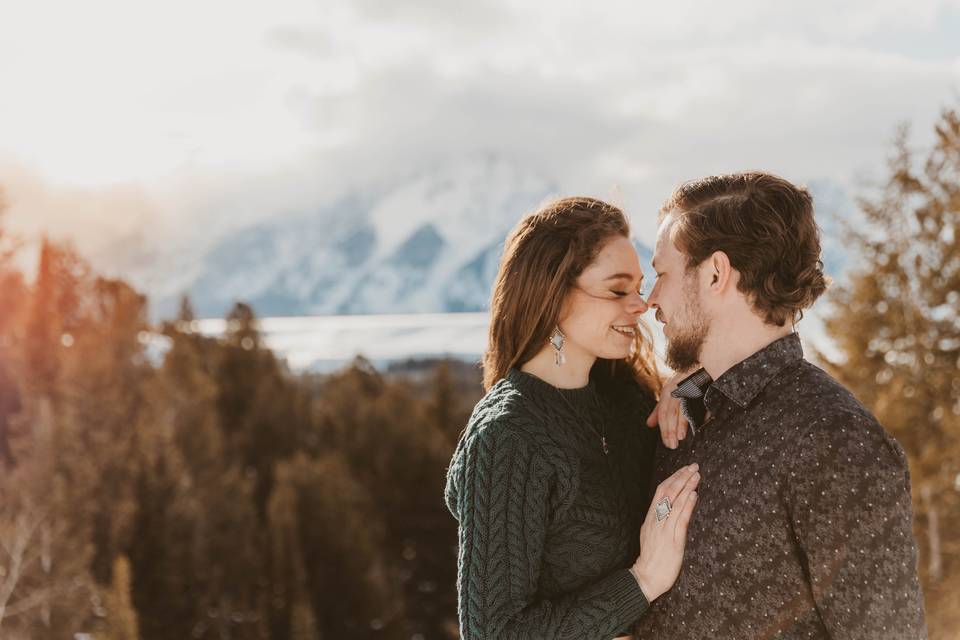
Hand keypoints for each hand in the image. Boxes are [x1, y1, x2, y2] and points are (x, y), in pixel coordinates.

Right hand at [630, 463, 699, 600]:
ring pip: (674, 502)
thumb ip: (660, 519)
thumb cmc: (651, 557)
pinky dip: (687, 506)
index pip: (661, 491)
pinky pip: (680, 520)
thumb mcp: (652, 533)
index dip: (673, 478)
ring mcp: (664, 529)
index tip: (684, 469)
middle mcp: (656, 520)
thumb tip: (671, 507)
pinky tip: (693, 495)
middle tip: (693, 467)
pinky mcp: (673, 540)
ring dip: (687, 487)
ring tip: (696, 476)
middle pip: (668, 492)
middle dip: (681, 477)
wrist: (646, 577)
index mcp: (651, 517)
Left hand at [646, 370, 691, 448]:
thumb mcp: (669, 394)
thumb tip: (649, 424)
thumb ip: (659, 410)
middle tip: (672, 445)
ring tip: (680, 438)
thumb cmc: (684, 382)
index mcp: (667, 391)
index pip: (662, 413)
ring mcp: (686, 387)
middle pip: (670, 412)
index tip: (667, 442)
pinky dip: (695, 415)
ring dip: (680, 425)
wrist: (701, 364)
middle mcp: (675, 389)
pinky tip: (695, 426)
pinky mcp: (698, 387)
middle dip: (670, 430)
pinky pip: (695, 403)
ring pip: (680, 409)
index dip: (664, 429)